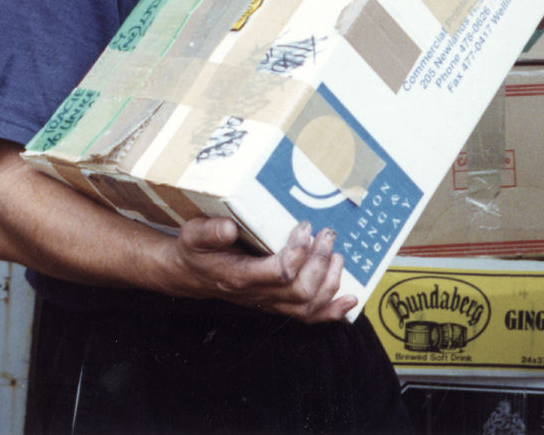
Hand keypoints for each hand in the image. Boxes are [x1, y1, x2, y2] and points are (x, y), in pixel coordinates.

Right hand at [163, 217, 356, 322]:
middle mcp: (257, 295)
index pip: (280, 272)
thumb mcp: (194, 235)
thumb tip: (229, 228)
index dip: (298, 250)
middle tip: (327, 235)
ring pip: (308, 305)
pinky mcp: (277, 304)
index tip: (304, 226)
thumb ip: (209, 232)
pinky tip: (350, 300)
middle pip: (301, 290)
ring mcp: (269, 303)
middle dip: (321, 261)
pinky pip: (308, 316)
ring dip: (330, 281)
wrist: (192, 274)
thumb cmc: (197, 251)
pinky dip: (332, 311)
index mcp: (240, 276)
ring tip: (337, 255)